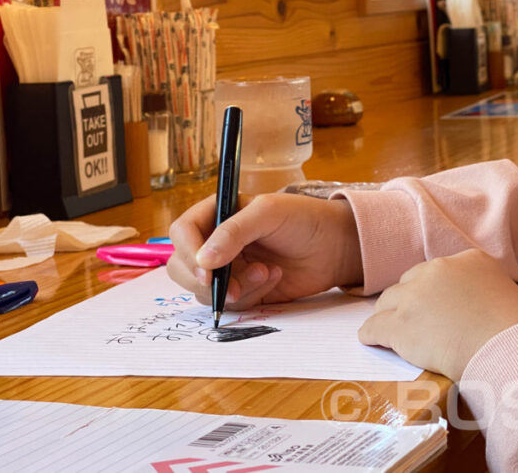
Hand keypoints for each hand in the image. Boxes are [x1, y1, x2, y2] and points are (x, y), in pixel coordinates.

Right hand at [166, 193, 361, 309]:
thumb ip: (233, 232)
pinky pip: (231, 303)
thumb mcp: (268, 213)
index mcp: (217, 213)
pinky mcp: (244, 290)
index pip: (183, 232)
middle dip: (207, 282)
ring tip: (268, 272)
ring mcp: (229, 268)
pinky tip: (274, 277)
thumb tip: (203, 261)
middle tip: (233, 287)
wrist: (335, 247)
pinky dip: (252, 296)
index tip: (207, 271)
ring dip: (238, 288)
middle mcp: (216, 241)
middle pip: (183, 267)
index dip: (189, 252)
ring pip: (206, 291)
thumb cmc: (304, 219)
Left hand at [358, 249, 517, 380]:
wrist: (511, 350)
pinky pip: (375, 327)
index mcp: (469, 260)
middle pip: (411, 282)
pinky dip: (372, 334)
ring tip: (385, 328)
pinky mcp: (400, 324)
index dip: (433, 291)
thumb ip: (484, 293)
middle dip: (410, 300)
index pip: (439, 272)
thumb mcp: (506, 296)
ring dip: (388, 315)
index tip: (433, 304)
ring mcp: (416, 296)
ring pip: (389, 302)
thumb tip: (476, 310)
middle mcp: (438, 270)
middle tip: (412, 319)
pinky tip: (370, 339)